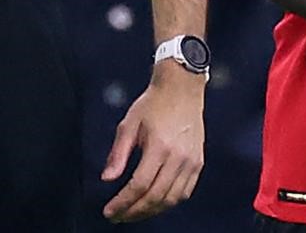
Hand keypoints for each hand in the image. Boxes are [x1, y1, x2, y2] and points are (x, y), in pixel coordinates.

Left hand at [100, 68, 205, 222]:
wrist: (182, 89)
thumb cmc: (154, 104)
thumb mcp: (129, 124)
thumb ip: (118, 154)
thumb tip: (107, 179)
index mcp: (159, 146)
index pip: (140, 185)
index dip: (123, 202)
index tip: (110, 211)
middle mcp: (178, 157)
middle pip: (156, 197)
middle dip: (135, 212)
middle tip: (119, 217)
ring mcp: (191, 162)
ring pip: (171, 199)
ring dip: (151, 211)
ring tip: (134, 213)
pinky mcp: (198, 163)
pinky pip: (184, 192)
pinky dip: (168, 202)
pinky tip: (154, 203)